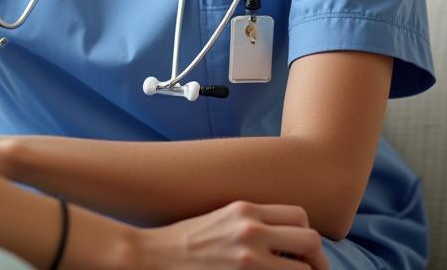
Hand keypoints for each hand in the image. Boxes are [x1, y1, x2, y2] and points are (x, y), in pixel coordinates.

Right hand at [133, 201, 327, 269]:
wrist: (155, 256)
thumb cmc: (186, 240)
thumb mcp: (221, 219)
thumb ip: (252, 225)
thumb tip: (284, 246)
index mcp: (246, 209)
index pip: (299, 216)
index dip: (307, 239)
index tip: (304, 257)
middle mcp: (251, 229)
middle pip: (310, 241)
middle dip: (317, 262)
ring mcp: (249, 258)